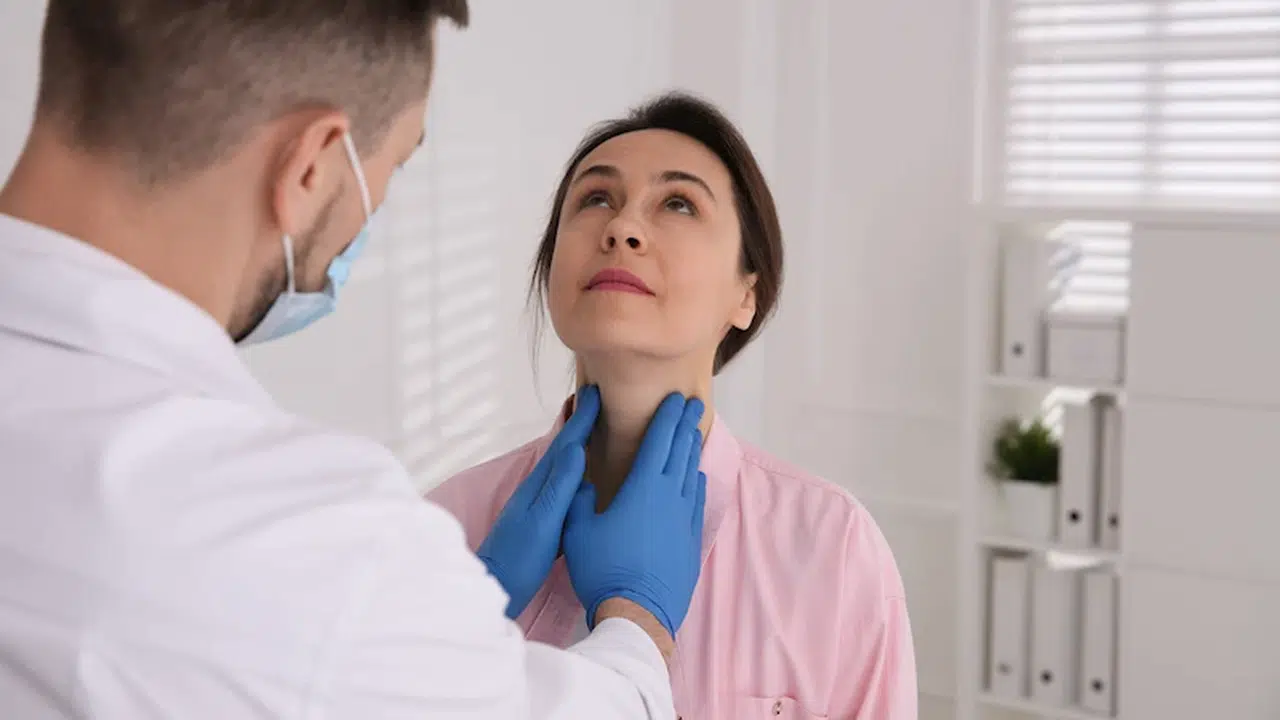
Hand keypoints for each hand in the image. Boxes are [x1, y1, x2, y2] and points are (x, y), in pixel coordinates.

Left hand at [477, 385, 599, 618]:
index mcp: (542, 486)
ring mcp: (537, 502)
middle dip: (579, 422)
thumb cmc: (521, 558)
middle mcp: (538, 488)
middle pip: (563, 448)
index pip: (566, 445)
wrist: (496, 585)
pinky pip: (563, 482)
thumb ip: (559, 487)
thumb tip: (575, 448)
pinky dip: (574, 467)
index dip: (581, 419)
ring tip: (591, 425)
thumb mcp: (543, 522)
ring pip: (563, 464)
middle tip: (595, 396)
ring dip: (577, 441)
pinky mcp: (540, 517)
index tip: (596, 392)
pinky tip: (579, 472)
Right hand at [562, 393, 706, 636]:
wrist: (638, 613)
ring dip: (691, 450)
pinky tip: (696, 477)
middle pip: (681, 450)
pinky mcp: (691, 539)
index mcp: (644, 487)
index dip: (667, 416)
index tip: (676, 397)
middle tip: (692, 404)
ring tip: (692, 433)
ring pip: (692, 473)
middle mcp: (671, 496)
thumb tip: (581, 483)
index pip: (659, 441)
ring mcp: (685, 518)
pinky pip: (697, 500)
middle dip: (685, 424)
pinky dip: (696, 482)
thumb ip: (579, 501)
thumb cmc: (602, 569)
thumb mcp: (577, 530)